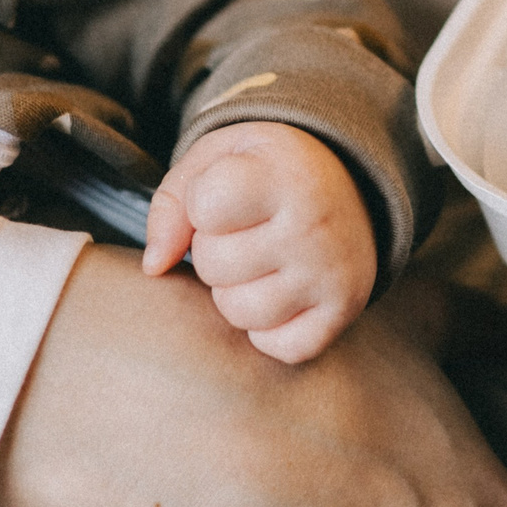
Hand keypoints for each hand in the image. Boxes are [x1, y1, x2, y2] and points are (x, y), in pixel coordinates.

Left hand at [142, 121, 375, 362]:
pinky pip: (279, 348)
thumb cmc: (269, 171)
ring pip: (238, 312)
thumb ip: (172, 203)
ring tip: (260, 260)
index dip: (202, 203)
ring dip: (235, 291)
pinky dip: (269, 329)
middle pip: (212, 265)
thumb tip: (154, 267)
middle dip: (214, 249)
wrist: (352, 185)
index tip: (230, 192)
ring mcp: (331, 274)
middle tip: (246, 230)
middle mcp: (314, 226)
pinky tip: (281, 291)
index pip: (203, 207)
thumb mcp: (219, 158)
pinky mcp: (343, 312)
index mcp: (283, 175)